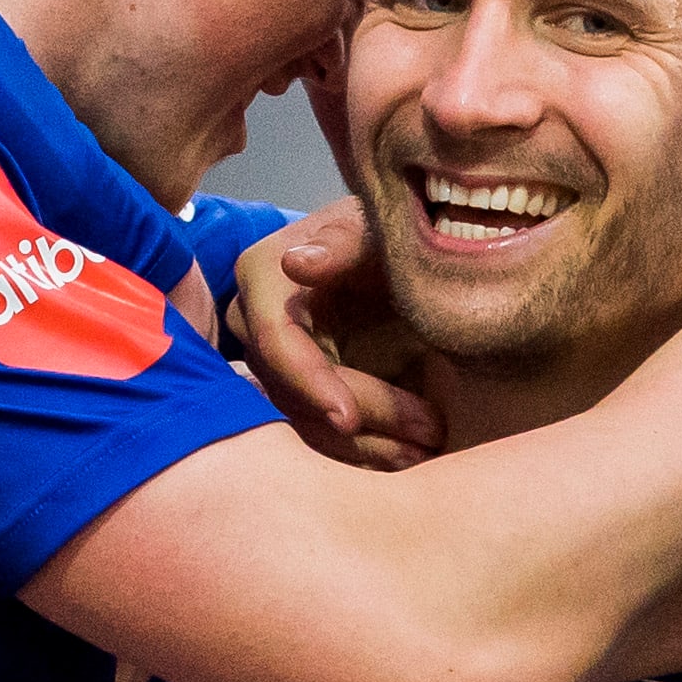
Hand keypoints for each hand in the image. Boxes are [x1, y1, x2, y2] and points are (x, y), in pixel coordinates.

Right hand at [227, 201, 441, 470]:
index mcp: (263, 276)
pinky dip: (362, 448)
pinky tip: (407, 454)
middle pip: (293, 390)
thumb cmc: (387, 231)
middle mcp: (253, 320)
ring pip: (305, 420)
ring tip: (425, 452)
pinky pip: (318, 429)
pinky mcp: (295, 386)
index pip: (276, 342)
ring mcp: (272, 359)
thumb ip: (344, 242)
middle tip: (428, 435)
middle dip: (360, 419)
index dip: (311, 382)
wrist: (396, 249)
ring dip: (366, 445)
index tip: (349, 419)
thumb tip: (295, 263)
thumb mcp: (374, 227)